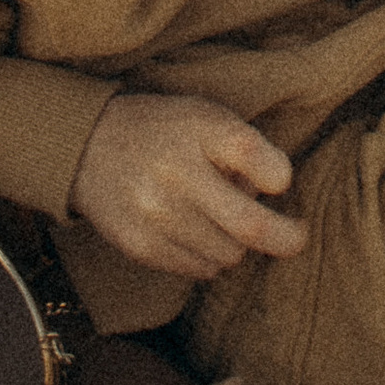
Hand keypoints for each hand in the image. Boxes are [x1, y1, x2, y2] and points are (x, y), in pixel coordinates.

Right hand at [67, 91, 307, 275]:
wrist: (88, 147)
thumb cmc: (163, 131)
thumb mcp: (206, 115)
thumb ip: (246, 147)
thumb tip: (276, 191)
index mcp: (201, 132)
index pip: (260, 163)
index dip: (280, 177)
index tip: (282, 185)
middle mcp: (178, 175)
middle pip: (251, 227)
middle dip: (284, 237)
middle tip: (296, 238)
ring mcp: (156, 215)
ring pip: (228, 254)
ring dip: (236, 242)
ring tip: (219, 216)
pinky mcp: (140, 246)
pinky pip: (199, 269)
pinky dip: (209, 256)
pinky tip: (196, 231)